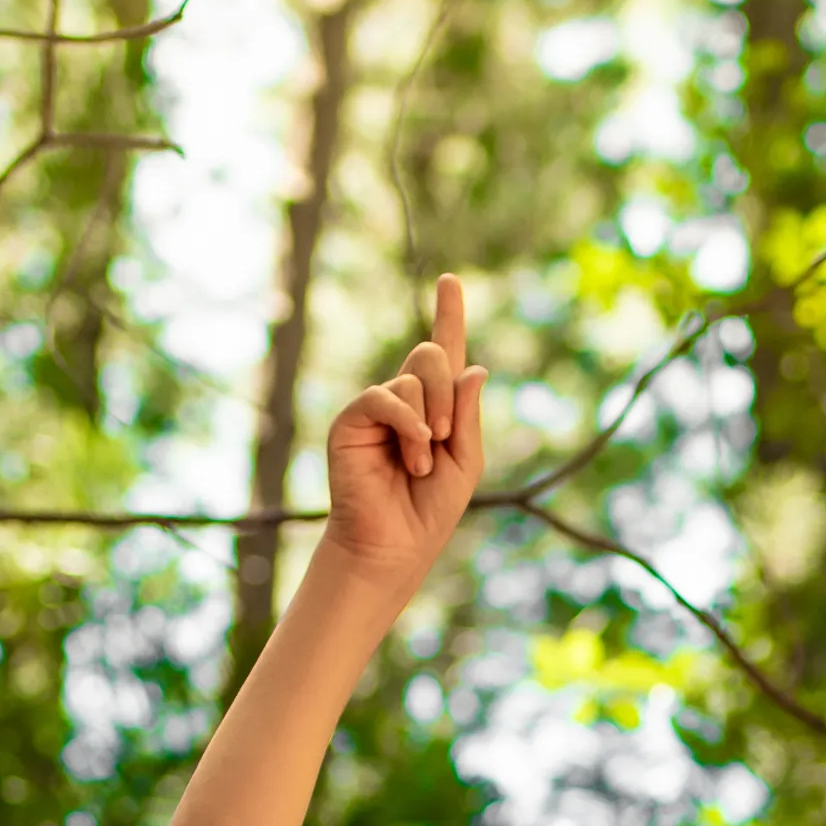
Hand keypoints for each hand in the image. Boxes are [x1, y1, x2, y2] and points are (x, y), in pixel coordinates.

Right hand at [317, 274, 493, 589]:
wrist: (392, 544)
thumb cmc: (429, 510)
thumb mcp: (465, 461)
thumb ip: (468, 415)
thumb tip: (474, 367)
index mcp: (437, 406)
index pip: (444, 351)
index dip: (449, 315)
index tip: (450, 281)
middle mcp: (405, 399)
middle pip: (430, 355)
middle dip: (448, 394)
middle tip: (444, 437)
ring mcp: (377, 408)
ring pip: (412, 377)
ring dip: (429, 422)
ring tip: (421, 464)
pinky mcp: (351, 420)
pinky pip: (383, 396)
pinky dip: (405, 420)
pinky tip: (413, 449)